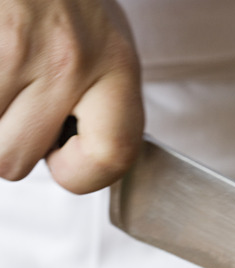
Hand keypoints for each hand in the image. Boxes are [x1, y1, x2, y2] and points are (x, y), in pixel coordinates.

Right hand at [0, 0, 142, 192]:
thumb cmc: (64, 1)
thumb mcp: (103, 45)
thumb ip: (101, 105)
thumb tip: (72, 162)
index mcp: (115, 64)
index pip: (114, 154)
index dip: (83, 176)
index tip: (64, 163)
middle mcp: (68, 59)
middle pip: (14, 160)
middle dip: (4, 142)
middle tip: (13, 104)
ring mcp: (14, 47)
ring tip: (3, 78)